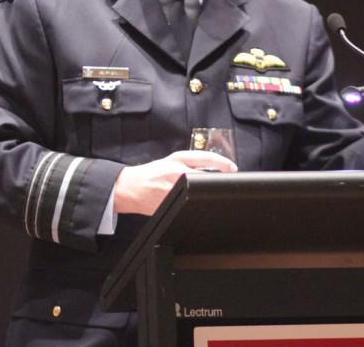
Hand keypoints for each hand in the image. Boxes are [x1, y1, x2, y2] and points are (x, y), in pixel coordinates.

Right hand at [113, 150, 236, 215]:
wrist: (131, 187)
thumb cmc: (152, 173)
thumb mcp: (171, 160)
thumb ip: (191, 162)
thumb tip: (216, 168)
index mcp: (178, 159)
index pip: (207, 158)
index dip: (223, 163)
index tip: (232, 168)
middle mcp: (177, 173)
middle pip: (207, 177)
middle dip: (218, 182)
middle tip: (226, 184)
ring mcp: (174, 189)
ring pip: (200, 193)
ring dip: (208, 195)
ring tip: (209, 195)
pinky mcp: (171, 204)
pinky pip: (190, 205)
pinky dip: (196, 205)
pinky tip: (196, 205)